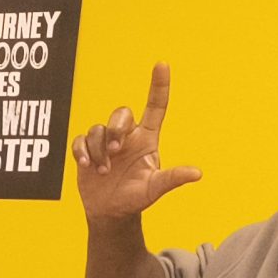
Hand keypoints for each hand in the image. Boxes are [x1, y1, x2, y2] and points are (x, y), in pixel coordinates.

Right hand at [73, 63, 202, 225]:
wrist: (110, 212)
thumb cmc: (135, 198)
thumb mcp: (154, 189)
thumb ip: (172, 178)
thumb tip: (196, 174)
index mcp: (146, 139)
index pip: (155, 106)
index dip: (159, 85)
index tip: (162, 64)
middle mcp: (126, 136)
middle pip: (121, 113)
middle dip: (116, 129)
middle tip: (115, 151)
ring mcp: (105, 143)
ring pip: (98, 129)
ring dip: (99, 150)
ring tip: (103, 171)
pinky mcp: (87, 151)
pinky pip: (80, 140)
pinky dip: (82, 151)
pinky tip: (87, 166)